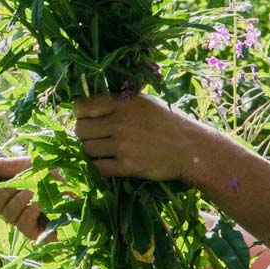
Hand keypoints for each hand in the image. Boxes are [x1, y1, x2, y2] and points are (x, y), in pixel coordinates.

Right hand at [0, 152, 58, 243]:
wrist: (87, 184)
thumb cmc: (63, 173)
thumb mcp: (35, 165)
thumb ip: (10, 165)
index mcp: (15, 187)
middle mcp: (19, 205)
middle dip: (3, 192)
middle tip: (19, 183)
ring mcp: (28, 221)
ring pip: (8, 215)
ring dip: (18, 200)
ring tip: (34, 191)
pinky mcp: (40, 235)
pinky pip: (23, 226)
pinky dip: (29, 213)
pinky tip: (40, 204)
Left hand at [73, 92, 224, 183]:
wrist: (190, 148)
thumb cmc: (168, 121)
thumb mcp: (145, 101)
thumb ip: (119, 101)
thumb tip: (90, 104)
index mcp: (123, 104)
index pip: (82, 107)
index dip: (79, 112)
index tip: (84, 116)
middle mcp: (120, 123)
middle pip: (80, 130)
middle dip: (85, 132)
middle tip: (95, 135)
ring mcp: (122, 146)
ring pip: (87, 149)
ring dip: (92, 150)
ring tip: (104, 148)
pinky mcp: (127, 166)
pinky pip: (98, 167)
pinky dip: (100, 165)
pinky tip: (109, 161)